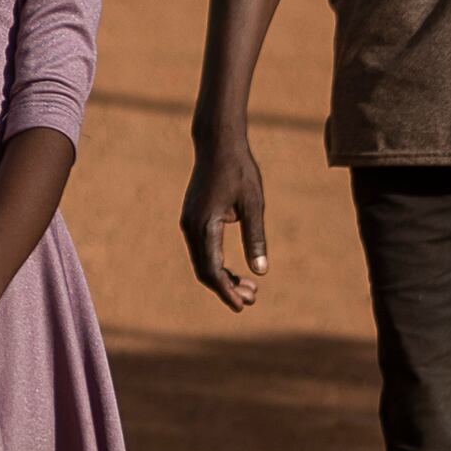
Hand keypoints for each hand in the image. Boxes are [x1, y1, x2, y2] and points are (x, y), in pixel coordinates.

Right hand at [182, 134, 269, 310]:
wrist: (217, 144)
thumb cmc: (239, 171)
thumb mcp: (253, 205)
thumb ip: (256, 239)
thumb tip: (262, 272)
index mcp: (205, 225)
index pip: (213, 270)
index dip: (227, 291)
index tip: (242, 306)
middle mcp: (191, 227)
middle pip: (205, 270)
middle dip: (227, 288)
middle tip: (252, 299)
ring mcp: (189, 222)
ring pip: (202, 261)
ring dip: (223, 277)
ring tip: (249, 287)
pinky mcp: (192, 218)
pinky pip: (201, 249)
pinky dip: (216, 263)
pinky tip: (235, 269)